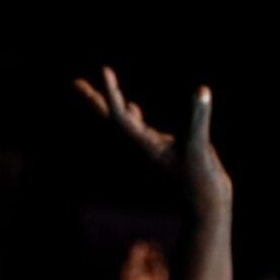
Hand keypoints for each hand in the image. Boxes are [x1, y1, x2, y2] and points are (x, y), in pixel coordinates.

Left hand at [73, 67, 230, 214]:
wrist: (205, 208)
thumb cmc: (201, 183)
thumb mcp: (199, 149)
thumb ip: (198, 120)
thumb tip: (202, 92)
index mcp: (143, 146)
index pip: (118, 116)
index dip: (110, 93)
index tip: (104, 70)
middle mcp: (140, 147)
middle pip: (109, 120)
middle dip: (93, 101)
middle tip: (75, 84)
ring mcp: (149, 149)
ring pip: (123, 123)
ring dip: (109, 106)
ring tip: (94, 90)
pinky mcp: (162, 152)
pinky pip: (140, 130)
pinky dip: (132, 116)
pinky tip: (131, 107)